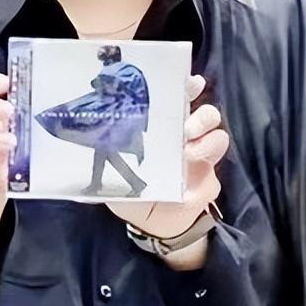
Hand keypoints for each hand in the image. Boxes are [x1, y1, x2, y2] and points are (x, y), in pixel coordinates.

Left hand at [107, 74, 228, 268]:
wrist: (156, 224)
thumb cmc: (133, 195)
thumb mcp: (113, 177)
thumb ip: (105, 161)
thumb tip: (86, 144)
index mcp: (161, 130)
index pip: (175, 101)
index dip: (183, 87)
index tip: (188, 81)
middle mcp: (184, 135)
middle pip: (202, 109)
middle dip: (198, 112)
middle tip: (184, 127)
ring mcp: (200, 150)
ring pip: (215, 126)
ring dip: (205, 132)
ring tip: (188, 149)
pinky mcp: (211, 171)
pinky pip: (219, 149)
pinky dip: (208, 152)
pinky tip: (193, 163)